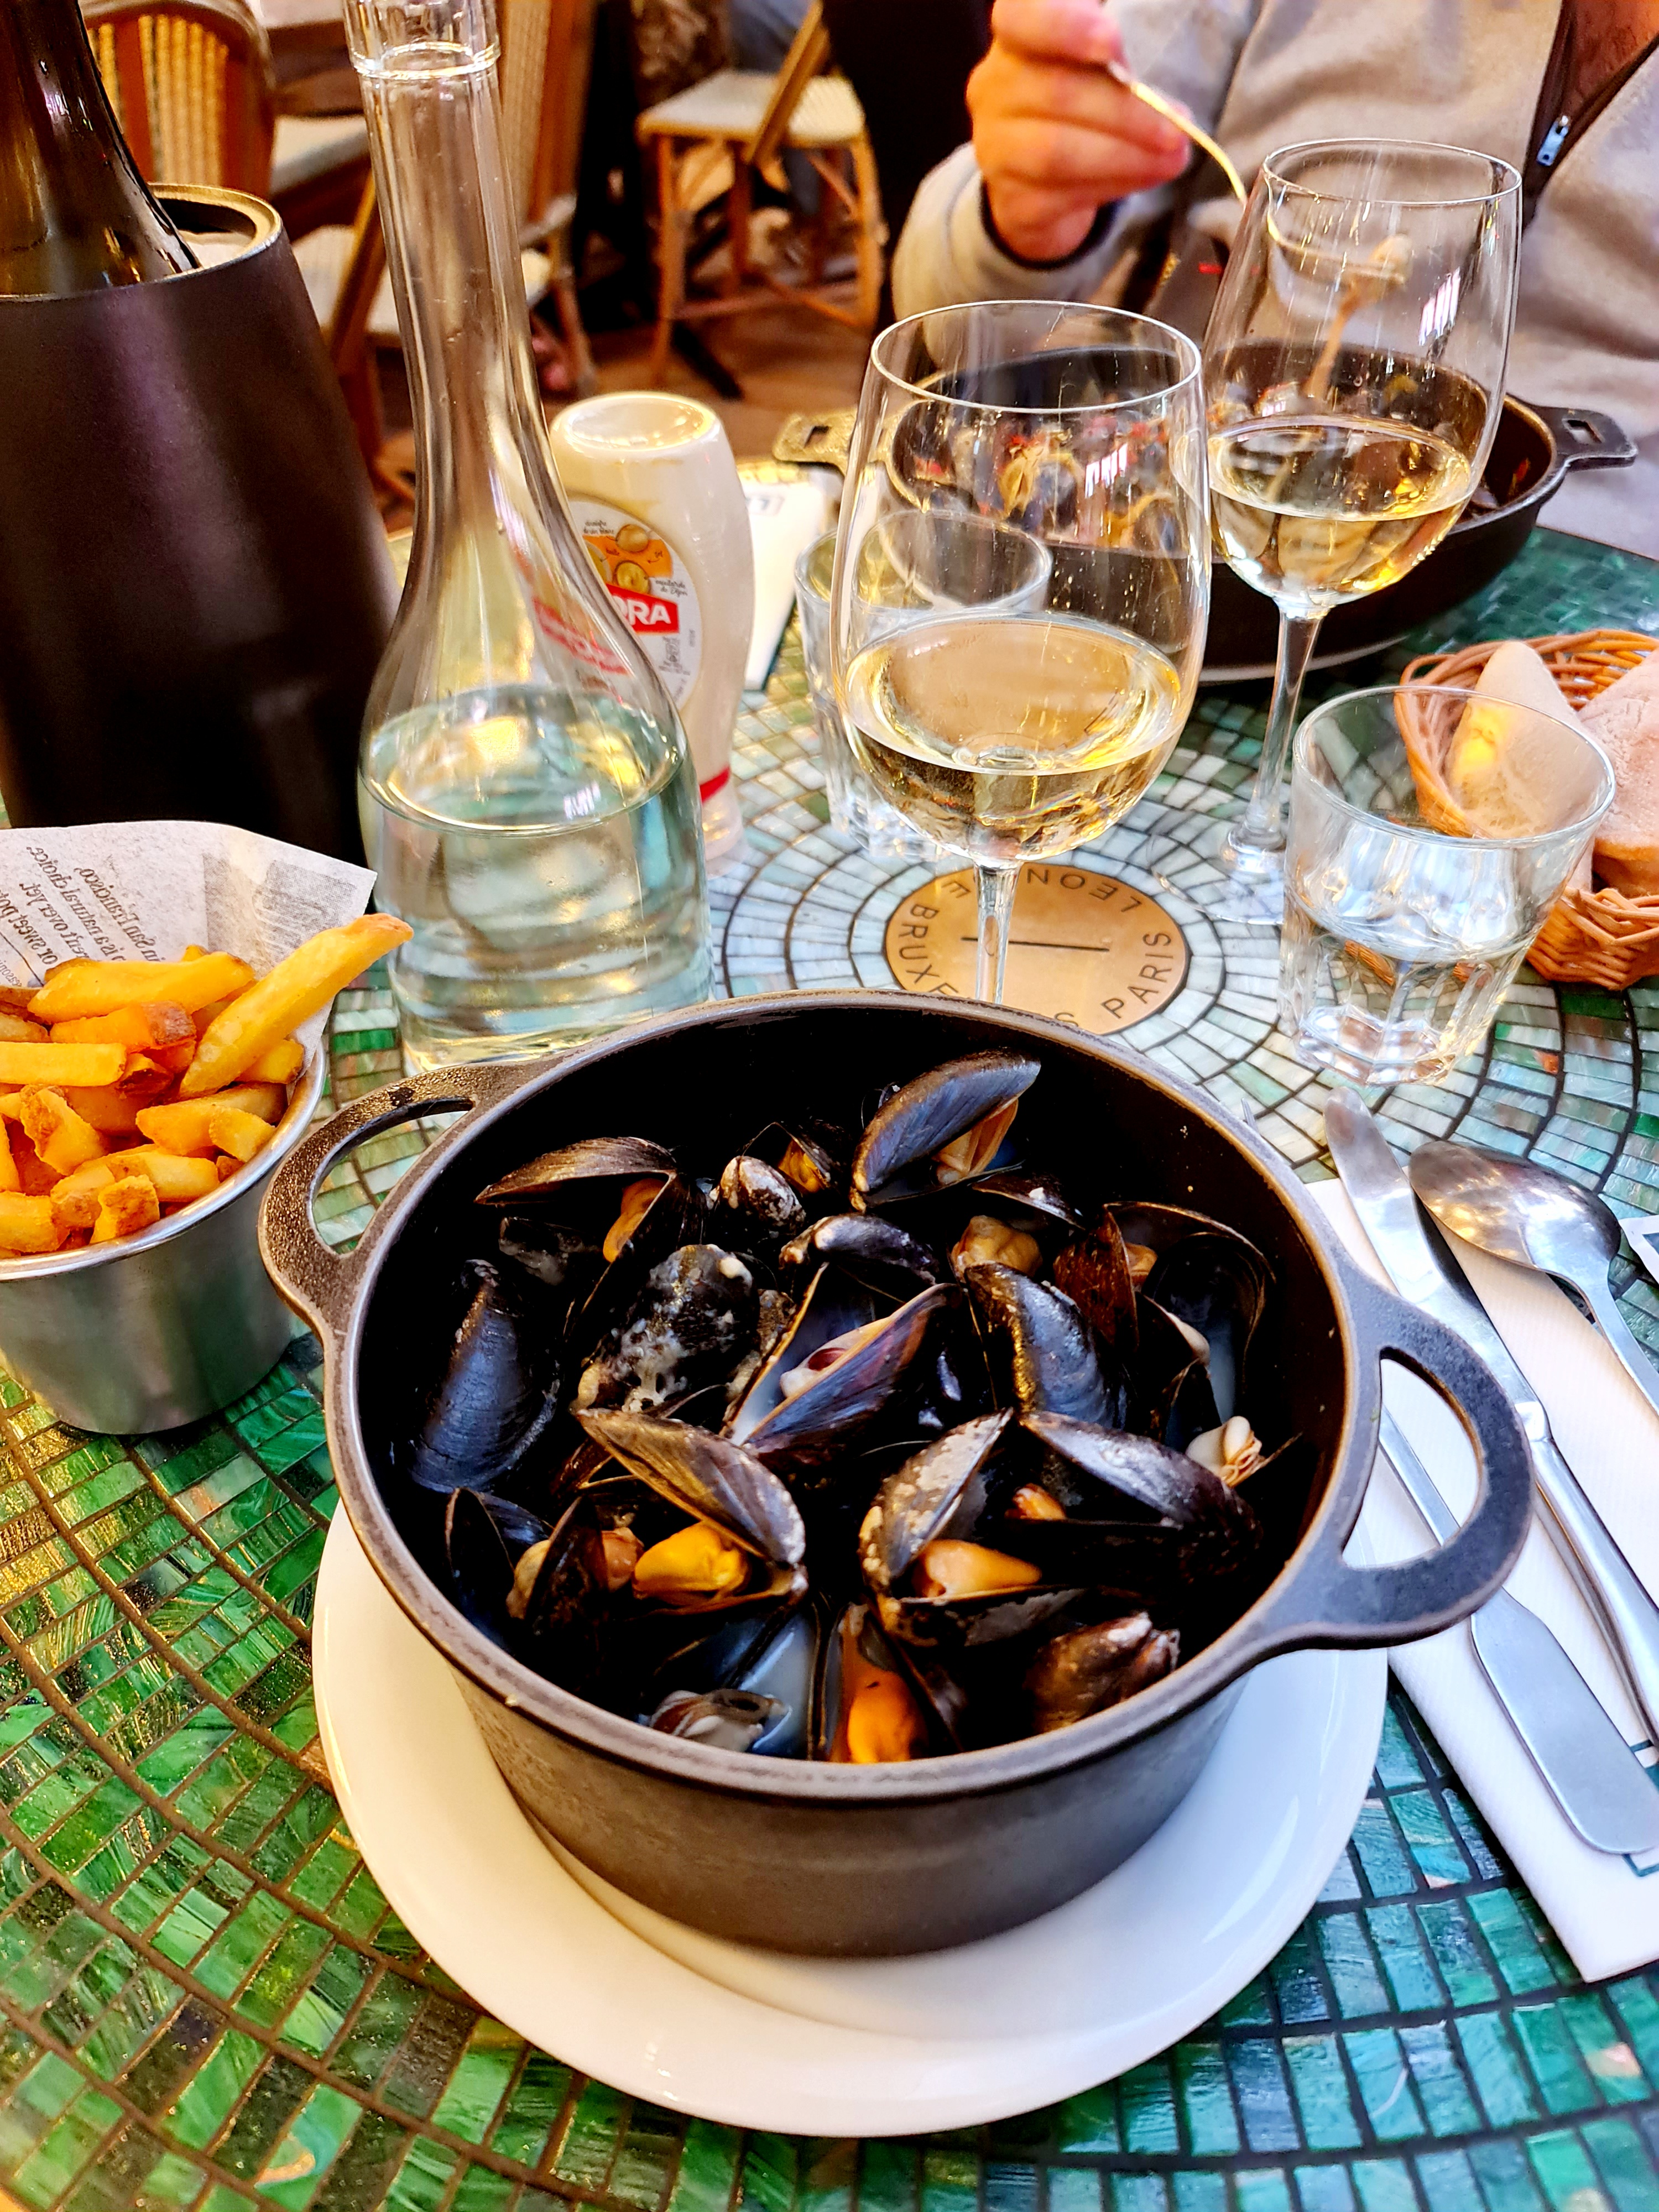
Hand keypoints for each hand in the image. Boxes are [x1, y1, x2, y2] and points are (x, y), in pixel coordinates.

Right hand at [969, 0, 1192, 262]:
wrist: (1040, 183)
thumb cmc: (1083, 104)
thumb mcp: (1099, 63)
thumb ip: (1116, 57)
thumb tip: (1162, 96)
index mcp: (1017, 37)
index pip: (1021, 16)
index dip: (1065, 26)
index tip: (1111, 42)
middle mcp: (995, 87)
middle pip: (1056, 92)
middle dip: (1125, 111)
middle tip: (1178, 127)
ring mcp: (995, 148)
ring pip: (1056, 151)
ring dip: (1124, 155)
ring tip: (1173, 156)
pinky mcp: (1010, 201)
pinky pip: (1060, 197)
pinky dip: (1113, 185)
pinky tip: (1148, 176)